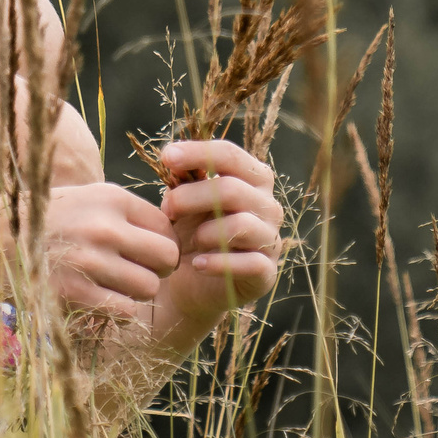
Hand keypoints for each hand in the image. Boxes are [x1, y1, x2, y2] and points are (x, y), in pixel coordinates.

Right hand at [40, 182, 180, 320]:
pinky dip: (121, 312)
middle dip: (160, 270)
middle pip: (168, 258)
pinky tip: (103, 302)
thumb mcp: (88, 199)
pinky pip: (126, 311)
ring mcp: (90, 262)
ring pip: (149, 288)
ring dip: (138, 293)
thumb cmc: (48, 221)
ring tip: (116, 286)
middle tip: (141, 272)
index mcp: (111, 198)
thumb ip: (127, 213)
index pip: (166, 227)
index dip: (163, 244)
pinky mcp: (76, 294)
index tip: (147, 252)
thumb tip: (174, 230)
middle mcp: (105, 227)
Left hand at [154, 141, 282, 326]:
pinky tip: (198, 264)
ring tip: (188, 242)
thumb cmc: (190, 232)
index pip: (230, 155)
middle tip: (167, 210)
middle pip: (231, 189)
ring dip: (205, 232)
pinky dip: (219, 263)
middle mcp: (268, 206)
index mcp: (253, 179)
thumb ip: (183, 180)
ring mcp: (270, 240)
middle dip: (190, 197)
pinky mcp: (266, 273)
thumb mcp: (183, 202)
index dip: (198, 153)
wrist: (189, 284)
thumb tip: (173, 160)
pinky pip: (249, 263)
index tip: (166, 157)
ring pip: (241, 225)